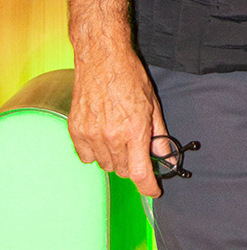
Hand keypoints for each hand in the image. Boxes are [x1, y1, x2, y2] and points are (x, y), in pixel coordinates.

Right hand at [68, 0, 167, 197]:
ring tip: (118, 134)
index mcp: (134, 130)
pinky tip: (101, 135)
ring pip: (105, 165)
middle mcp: (112, 136)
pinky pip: (86, 157)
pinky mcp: (76, 131)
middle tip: (135, 144)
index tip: (154, 191)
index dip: (149, 188)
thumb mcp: (153, 105)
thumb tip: (168, 160)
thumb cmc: (130, 77)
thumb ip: (160, 136)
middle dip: (133, 163)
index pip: (141, 173)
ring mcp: (91, 135)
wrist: (102, 58)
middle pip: (123, 170)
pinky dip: (95, 152)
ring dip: (115, 158)